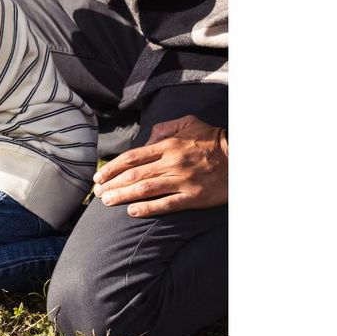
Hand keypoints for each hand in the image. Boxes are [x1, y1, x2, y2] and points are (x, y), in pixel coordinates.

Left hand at [91, 114, 227, 217]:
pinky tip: (132, 212)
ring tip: (107, 202)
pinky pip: (167, 204)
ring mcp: (182, 180)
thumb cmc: (211, 139)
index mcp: (168, 145)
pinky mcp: (193, 196)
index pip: (132, 157)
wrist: (239, 157)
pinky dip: (148, 208)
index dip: (112, 167)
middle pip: (134, 174)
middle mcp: (172, 162)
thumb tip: (146, 139)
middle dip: (112, 184)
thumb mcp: (188, 123)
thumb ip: (164, 129)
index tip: (99, 175)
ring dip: (123, 196)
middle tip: (97, 192)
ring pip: (146, 189)